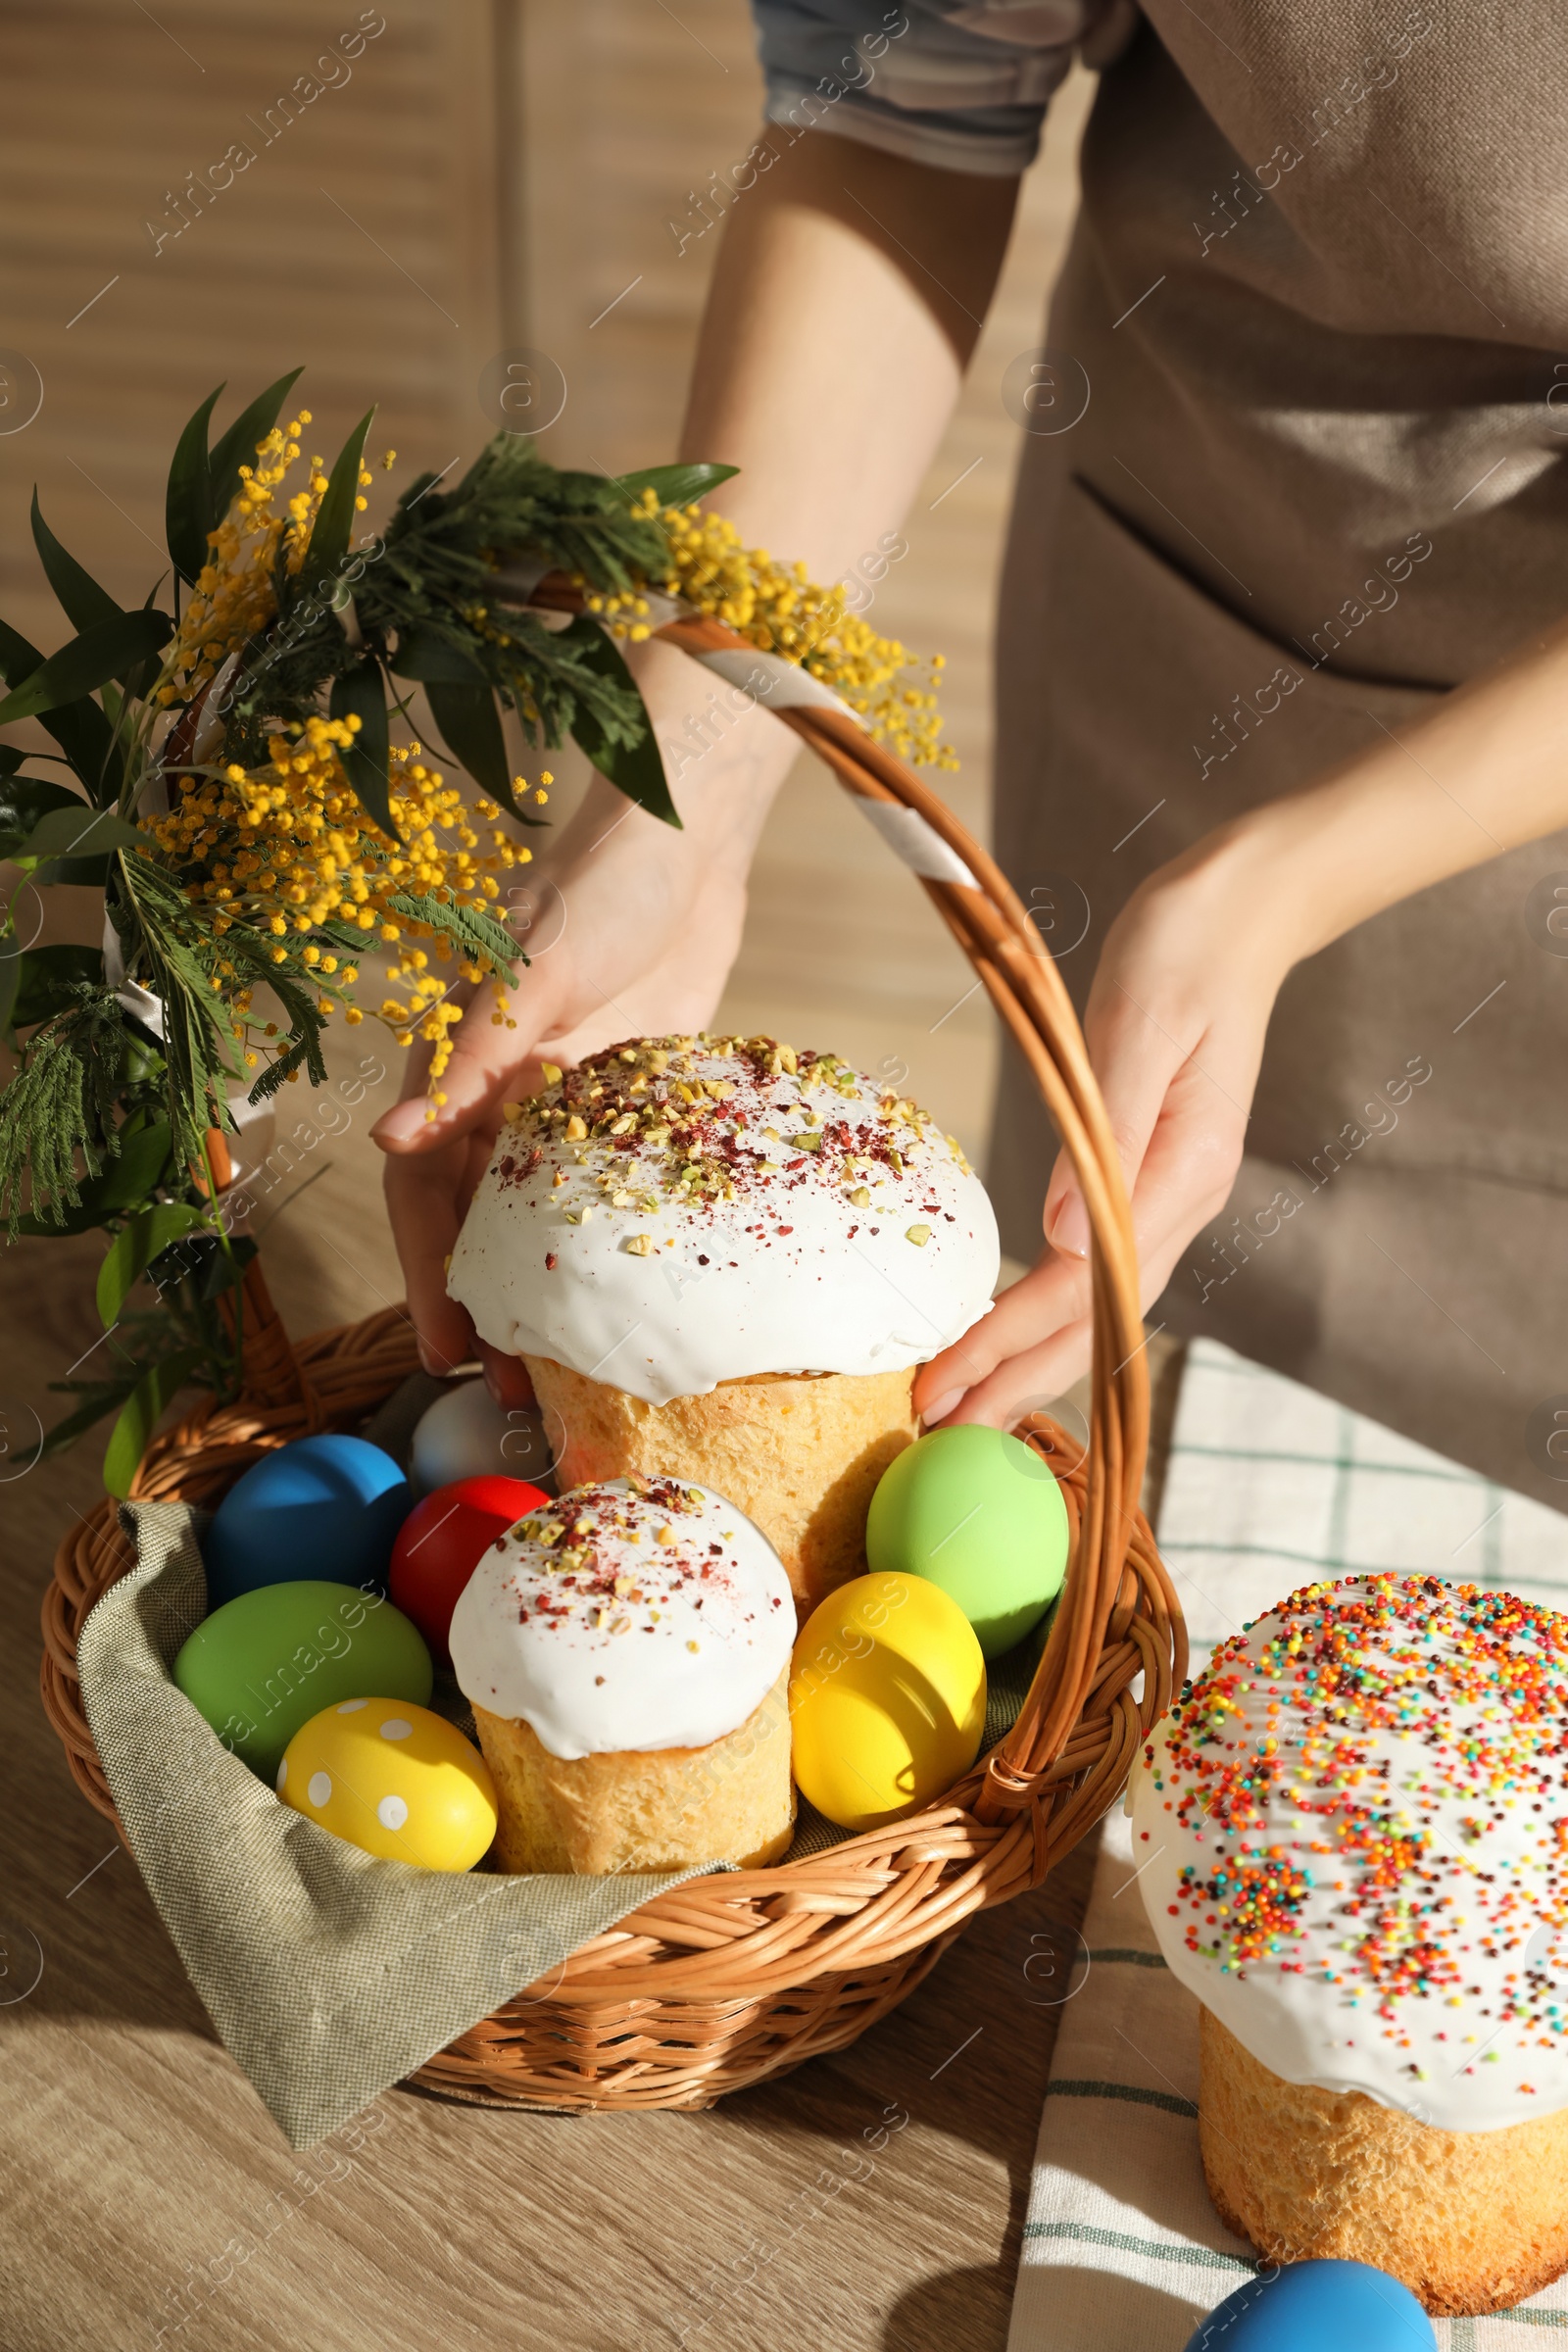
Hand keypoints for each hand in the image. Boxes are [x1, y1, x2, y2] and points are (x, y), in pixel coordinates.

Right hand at [373, 642, 795, 1386]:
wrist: (691, 836)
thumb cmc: (599, 879)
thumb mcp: (535, 965)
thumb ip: (471, 1054)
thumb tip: (390, 1141)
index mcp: (460, 1067)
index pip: (423, 1190)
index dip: (427, 1274)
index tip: (445, 1351)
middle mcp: (504, 1096)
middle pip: (482, 1221)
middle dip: (488, 1307)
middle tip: (513, 1393)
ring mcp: (569, 1104)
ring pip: (545, 1217)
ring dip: (552, 1290)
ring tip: (574, 1372)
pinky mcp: (631, 1103)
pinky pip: (612, 1188)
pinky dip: (615, 1245)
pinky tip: (643, 1302)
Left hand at [912, 823, 1298, 1430]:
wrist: (1242, 915)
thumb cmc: (1184, 950)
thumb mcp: (1138, 1022)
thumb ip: (1102, 1128)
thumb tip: (1058, 1241)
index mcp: (1182, 1174)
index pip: (1079, 1291)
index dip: (1004, 1346)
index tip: (940, 1389)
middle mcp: (1184, 1202)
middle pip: (1094, 1326)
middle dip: (1013, 1384)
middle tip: (934, 1435)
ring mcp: (1174, 1197)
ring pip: (1099, 1311)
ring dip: (1030, 1364)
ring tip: (963, 1407)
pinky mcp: (1154, 1180)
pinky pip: (1100, 1274)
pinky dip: (1049, 1318)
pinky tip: (1010, 1337)